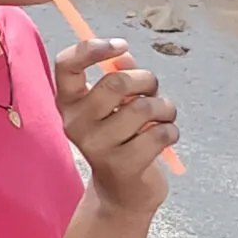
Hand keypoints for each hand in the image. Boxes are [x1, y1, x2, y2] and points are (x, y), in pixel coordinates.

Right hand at [53, 37, 175, 218]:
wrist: (122, 192)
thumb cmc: (121, 139)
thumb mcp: (115, 105)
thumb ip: (119, 76)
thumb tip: (124, 56)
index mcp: (68, 103)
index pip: (66, 64)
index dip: (92, 48)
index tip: (121, 45)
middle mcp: (74, 123)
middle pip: (116, 82)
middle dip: (147, 81)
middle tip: (153, 92)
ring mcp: (96, 146)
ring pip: (144, 108)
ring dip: (165, 109)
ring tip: (162, 119)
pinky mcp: (122, 165)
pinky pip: (160, 133)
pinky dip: (172, 132)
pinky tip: (164, 139)